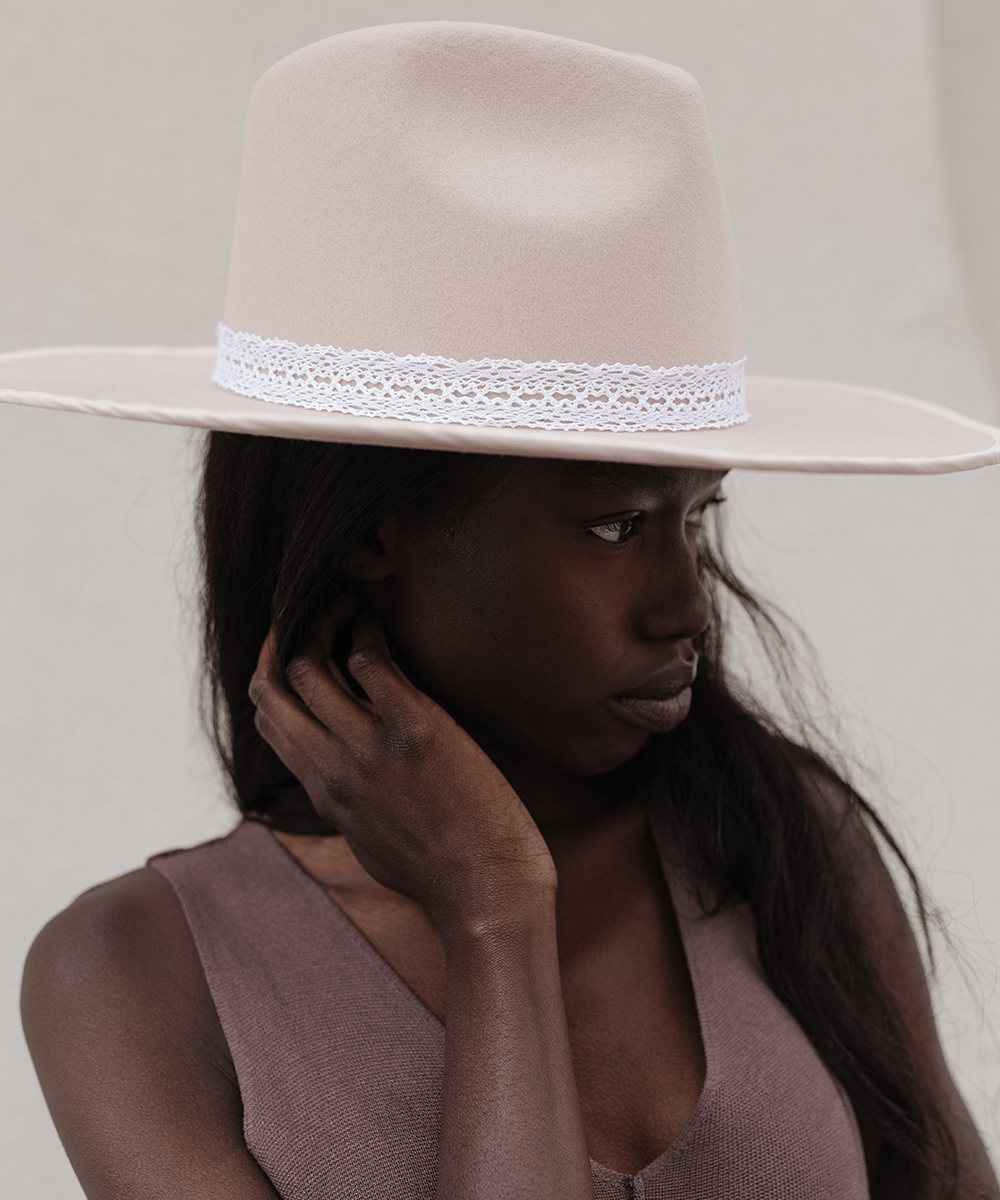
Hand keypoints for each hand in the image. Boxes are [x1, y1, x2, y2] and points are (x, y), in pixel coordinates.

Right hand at [248, 599, 555, 932]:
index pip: (269, 719)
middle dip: (286, 636)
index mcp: (324, 792)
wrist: (489, 900)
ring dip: (324, 620)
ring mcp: (368, 748)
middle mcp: (333, 767)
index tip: (302, 648)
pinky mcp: (414, 731)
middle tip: (317, 611)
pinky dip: (369, 631)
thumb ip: (353, 801)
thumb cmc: (445, 874)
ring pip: (310, 665)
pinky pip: (372, 660)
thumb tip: (354, 776)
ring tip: (349, 604)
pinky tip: (383, 625)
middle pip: (271, 686)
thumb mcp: (375, 842)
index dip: (274, 675)